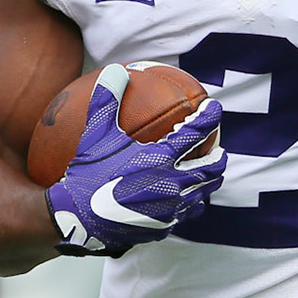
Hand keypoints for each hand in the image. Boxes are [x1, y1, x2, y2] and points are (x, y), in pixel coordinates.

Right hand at [46, 64, 225, 256]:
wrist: (78, 220)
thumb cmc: (87, 174)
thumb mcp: (96, 134)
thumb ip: (107, 100)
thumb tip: (115, 71)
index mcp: (161, 157)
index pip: (197, 132)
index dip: (210, 117)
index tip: (214, 108)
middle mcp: (173, 183)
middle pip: (211, 168)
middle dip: (219, 157)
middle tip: (219, 149)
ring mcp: (171, 208)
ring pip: (202, 194)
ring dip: (208, 182)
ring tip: (207, 176)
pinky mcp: (163, 227)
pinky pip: (185, 214)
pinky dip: (189, 204)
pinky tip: (184, 202)